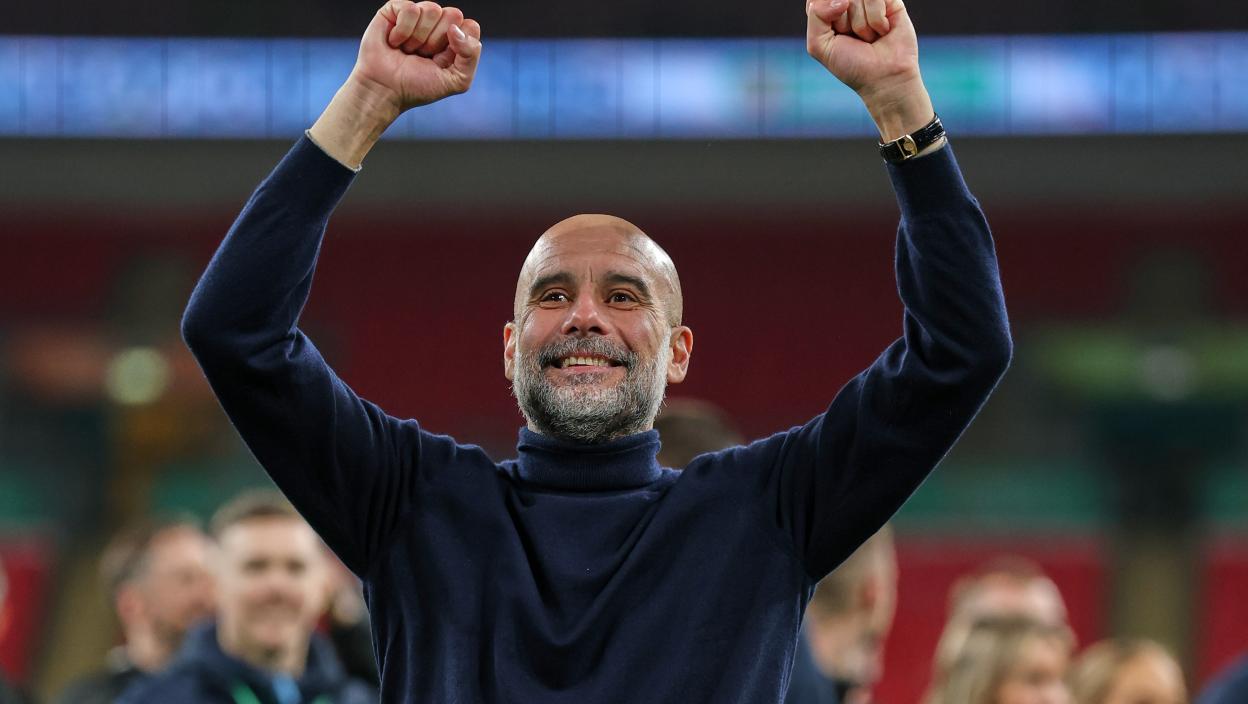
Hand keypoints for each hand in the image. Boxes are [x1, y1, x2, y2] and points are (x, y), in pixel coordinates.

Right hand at [308, 0, 481, 167]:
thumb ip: (471, 55)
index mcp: (455, 39)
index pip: (470, 26)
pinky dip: (403, 31)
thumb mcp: (457, 80)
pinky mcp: (396, 10)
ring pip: (432, 9)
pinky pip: (411, 9)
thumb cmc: (418, 87)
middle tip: (423, 55)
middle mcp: (437, 24)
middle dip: (437, 41)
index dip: (459, 44)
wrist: (385, 90)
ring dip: (419, 37)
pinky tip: (395, 42)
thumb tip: (455, 28)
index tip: (442, 61)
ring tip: (408, 50)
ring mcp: (417, 16)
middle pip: (453, 14)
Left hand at [806, 0, 933, 140]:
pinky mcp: (890, 0)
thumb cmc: (851, 65)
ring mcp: (869, 1)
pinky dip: (876, 19)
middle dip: (843, 22)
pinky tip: (883, 31)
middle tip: (853, 38)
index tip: (836, 34)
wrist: (884, 78)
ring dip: (861, 25)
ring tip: (870, 38)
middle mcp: (848, 2)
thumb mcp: (819, 45)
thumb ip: (816, 15)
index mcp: (828, 12)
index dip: (825, 14)